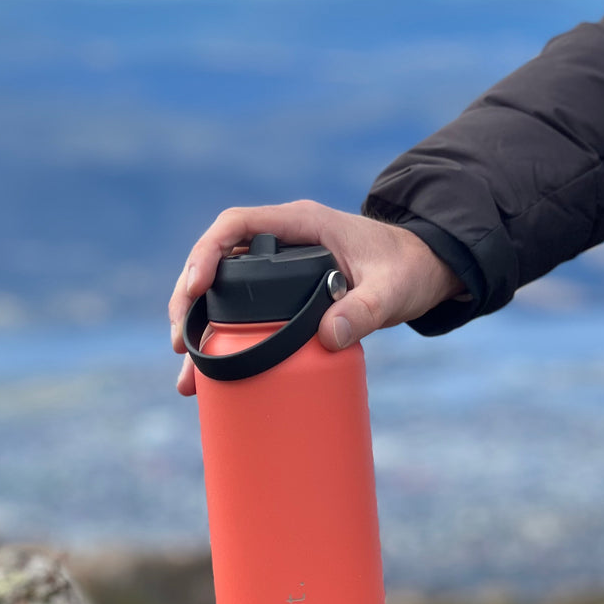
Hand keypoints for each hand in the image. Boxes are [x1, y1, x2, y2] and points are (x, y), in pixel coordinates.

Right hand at [168, 200, 464, 394]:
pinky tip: (211, 378)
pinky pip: (241, 312)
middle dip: (189, 303)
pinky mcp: (283, 295)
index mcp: (300, 224)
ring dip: (200, 330)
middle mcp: (281, 241)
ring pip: (222, 293)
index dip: (206, 253)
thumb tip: (329, 337)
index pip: (236, 225)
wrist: (423, 272)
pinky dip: (223, 342)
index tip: (194, 289)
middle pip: (216, 262)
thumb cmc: (408, 270)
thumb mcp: (393, 290)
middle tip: (180, 347)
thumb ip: (367, 309)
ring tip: (188, 379)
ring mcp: (279, 268)